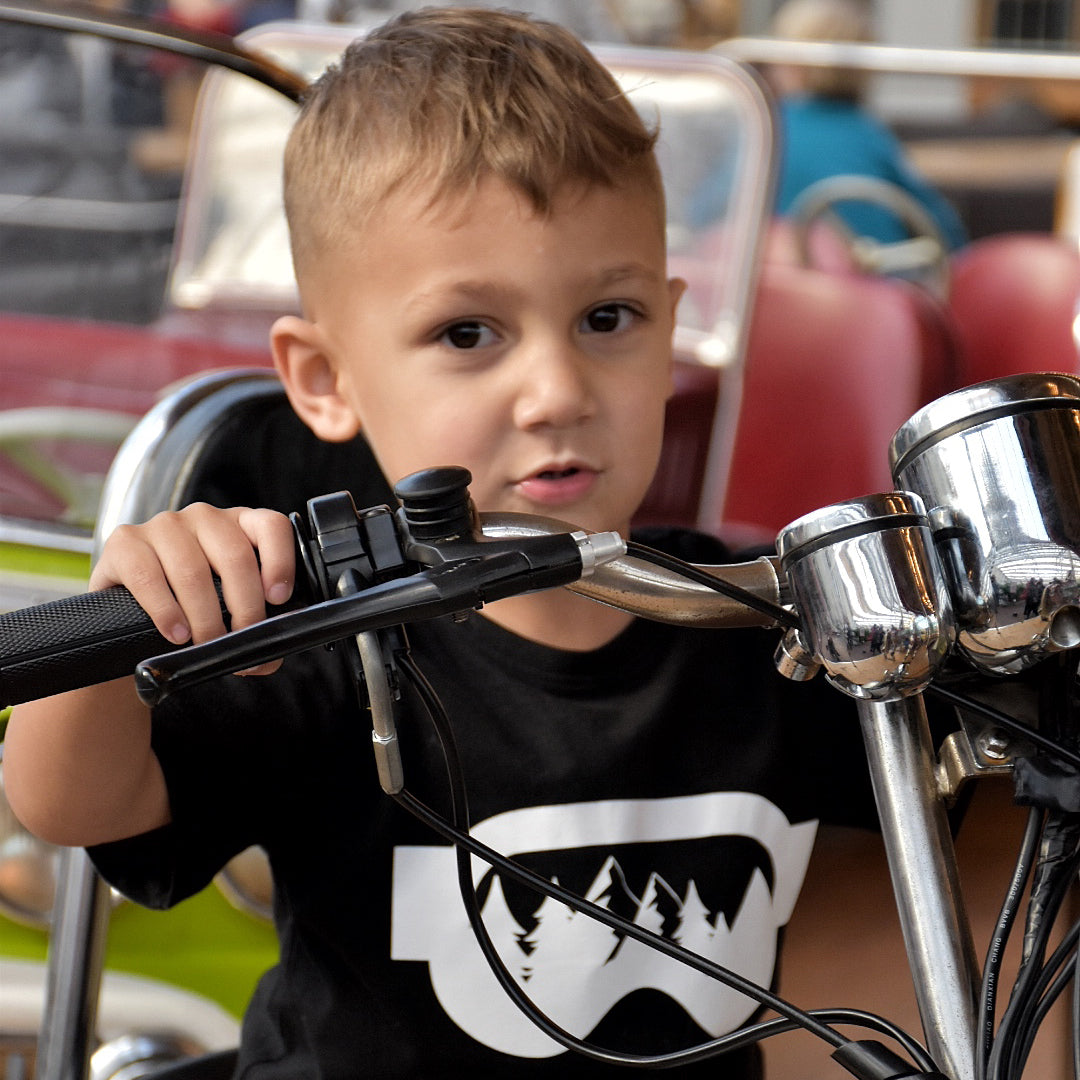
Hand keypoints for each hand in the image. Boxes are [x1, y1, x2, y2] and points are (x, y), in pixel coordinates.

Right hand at [90, 503, 295, 672]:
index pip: (272, 525)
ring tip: (206, 643)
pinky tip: (176, 633)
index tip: (278, 599)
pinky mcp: (125, 542)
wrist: (130, 613)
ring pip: (193, 571)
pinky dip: (166, 612)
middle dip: (244, 607)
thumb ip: (255, 621)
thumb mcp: (229, 607)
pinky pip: (149, 577)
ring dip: (205, 617)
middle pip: (235, 557)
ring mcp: (164, 525)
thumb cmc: (192, 607)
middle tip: (239, 640)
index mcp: (241, 524)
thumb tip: (268, 656)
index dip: (280, 562)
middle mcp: (205, 517)